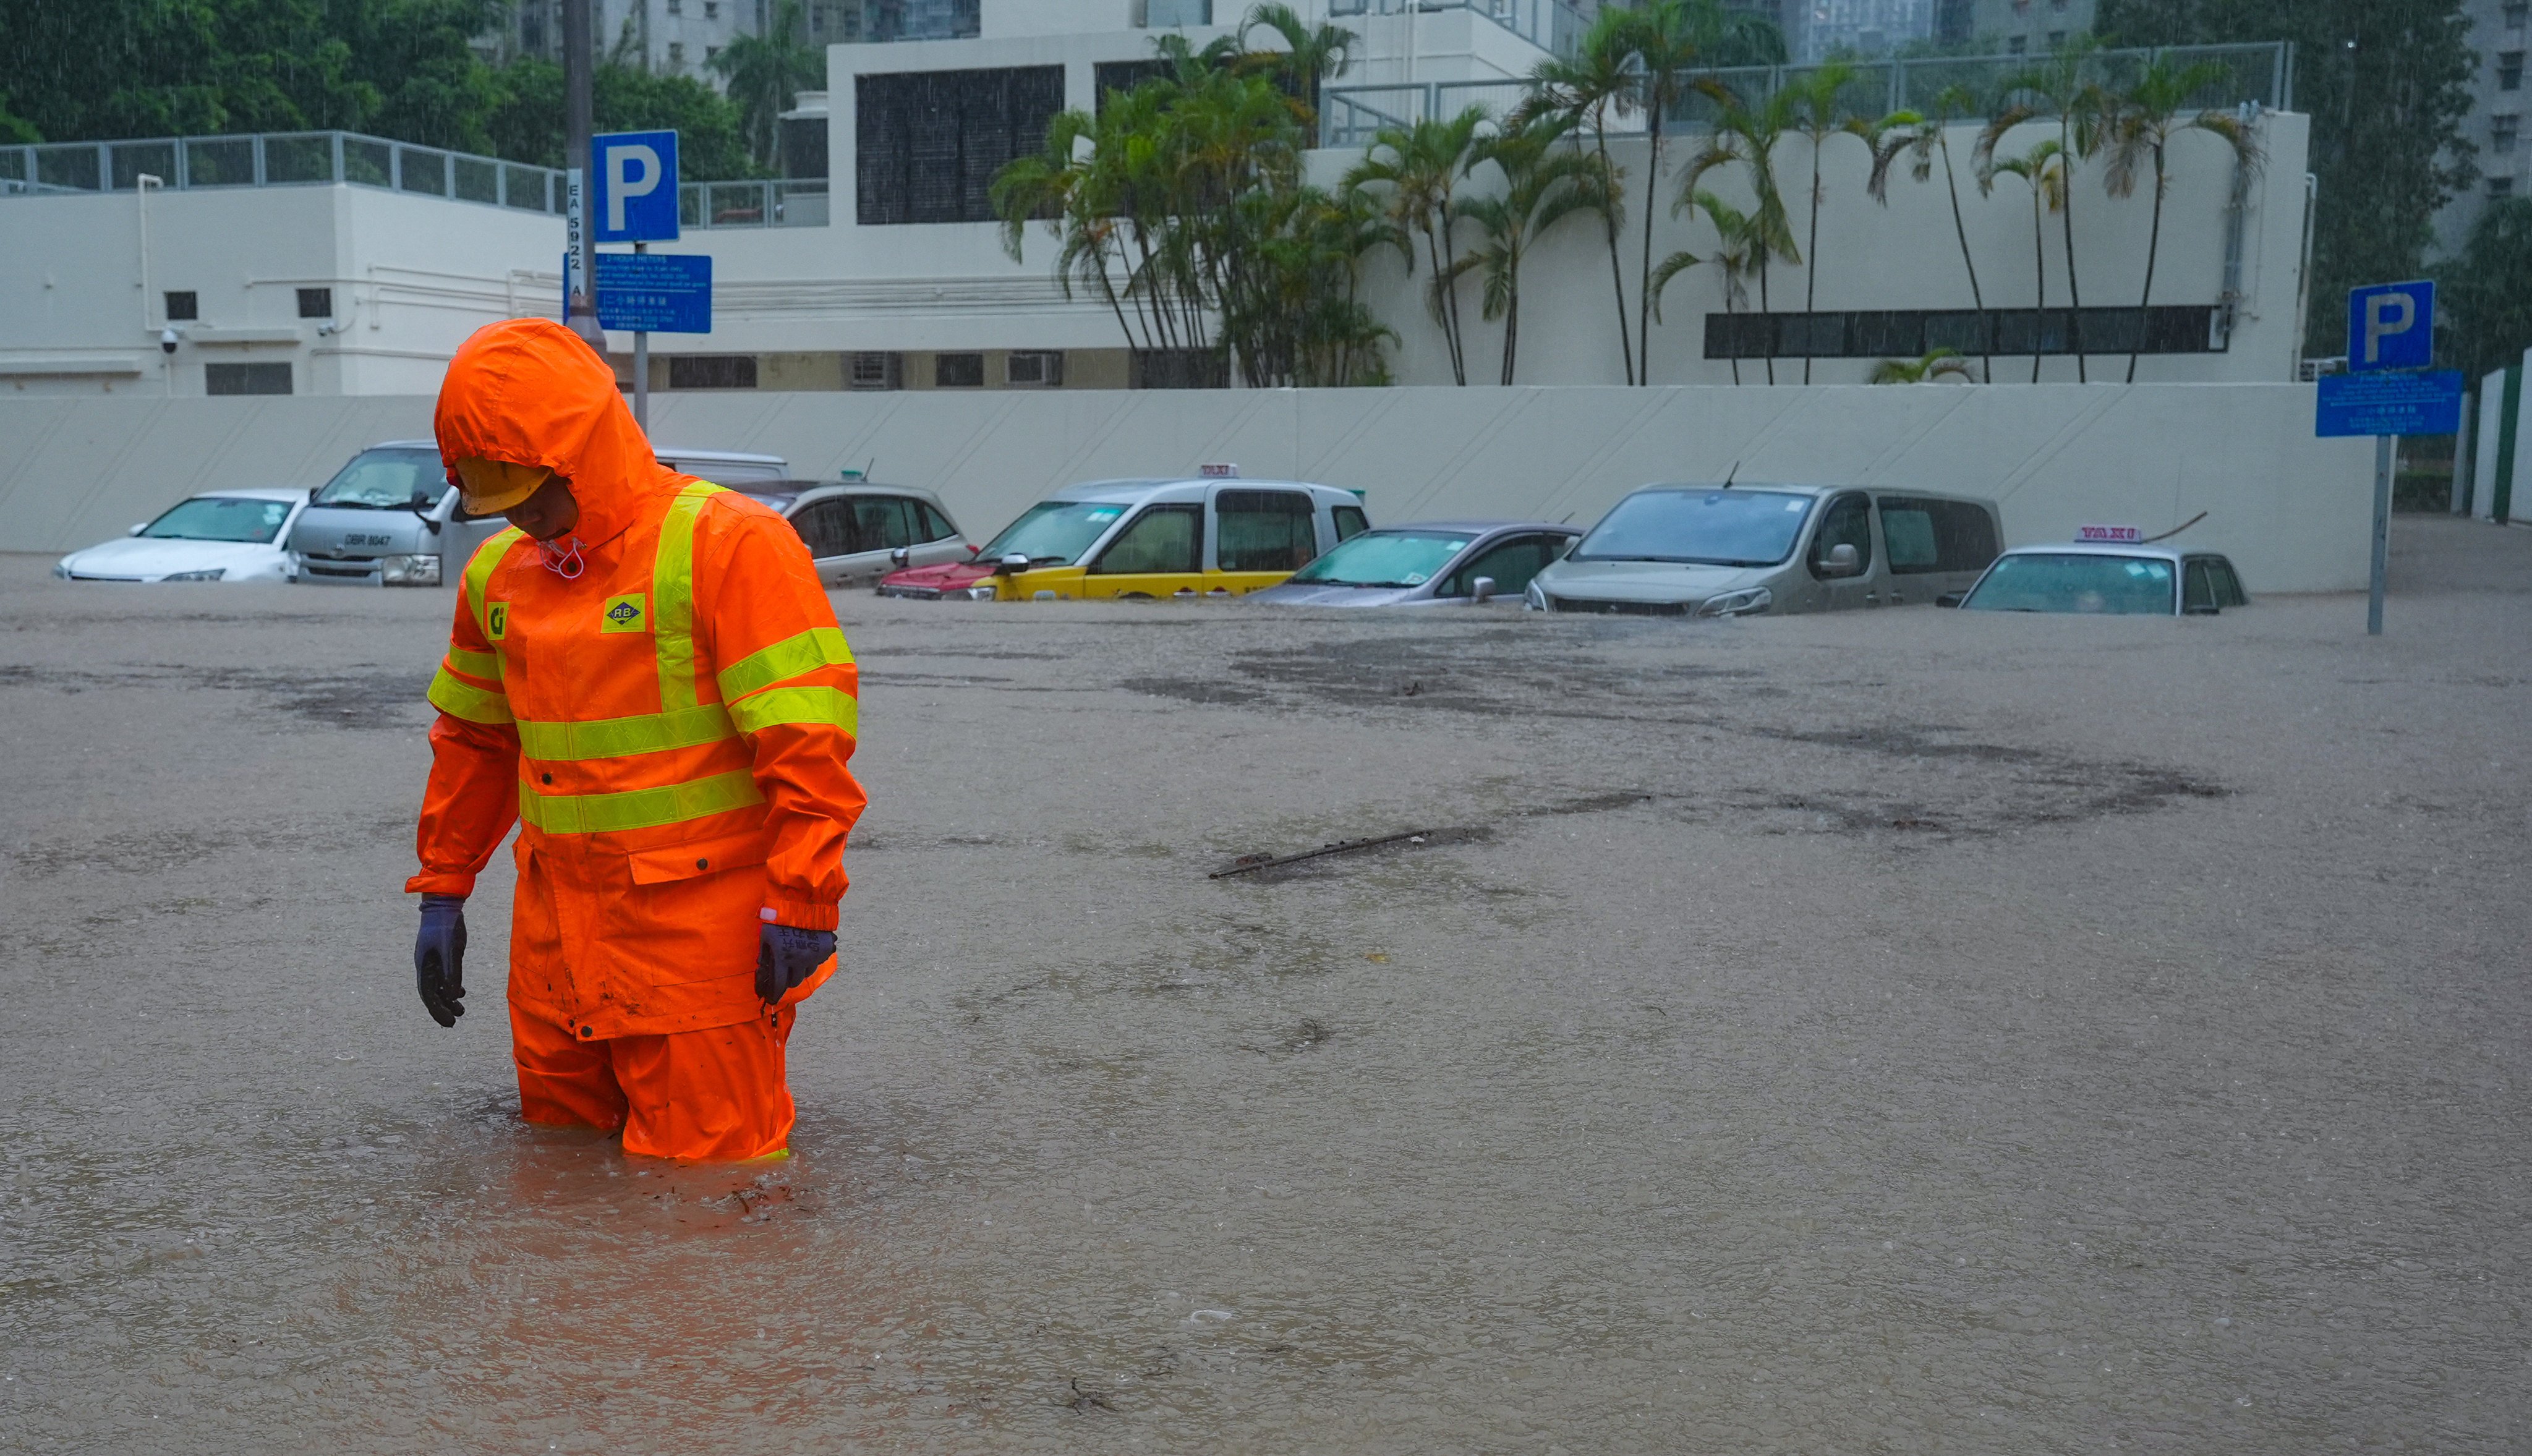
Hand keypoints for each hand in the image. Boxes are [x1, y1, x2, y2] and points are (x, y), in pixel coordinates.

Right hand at [415, 895, 467, 1027]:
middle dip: (442, 1009)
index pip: (428, 994)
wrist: (444, 905)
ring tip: (460, 1010)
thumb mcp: (451, 950)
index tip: (449, 1023)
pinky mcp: (442, 955)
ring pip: (439, 986)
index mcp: (424, 965)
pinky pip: (444, 976)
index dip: (437, 1010)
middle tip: (454, 1022)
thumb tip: (451, 996)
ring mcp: (433, 960)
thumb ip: (451, 972)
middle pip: (432, 993)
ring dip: (448, 999)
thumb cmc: (446, 926)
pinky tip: (460, 993)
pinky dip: (451, 986)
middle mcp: (426, 965)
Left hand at [756, 923, 835, 1005]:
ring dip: (799, 971)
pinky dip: (810, 961)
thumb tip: (762, 968)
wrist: (804, 904)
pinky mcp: (824, 950)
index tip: (771, 999)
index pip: (778, 984)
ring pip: (806, 973)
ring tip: (794, 960)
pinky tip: (805, 951)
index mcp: (782, 959)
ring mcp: (813, 957)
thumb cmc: (780, 919)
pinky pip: (816, 962)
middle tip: (783, 974)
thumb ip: (764, 954)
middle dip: (787, 980)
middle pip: (794, 981)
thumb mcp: (766, 936)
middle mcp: (799, 961)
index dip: (774, 994)